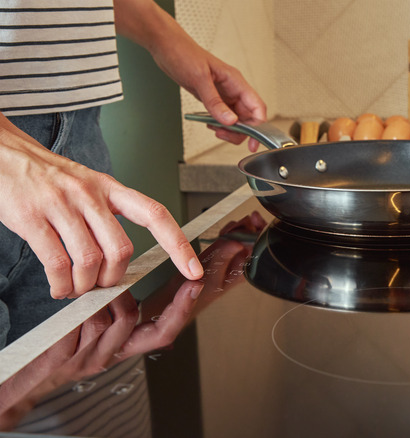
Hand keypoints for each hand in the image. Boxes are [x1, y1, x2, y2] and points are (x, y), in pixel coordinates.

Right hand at [0, 118, 203, 297]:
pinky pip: (56, 262)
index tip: (193, 269)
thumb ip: (106, 215)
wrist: (1, 152)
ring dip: (84, 285)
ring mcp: (61, 204)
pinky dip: (60, 283)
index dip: (178, 245)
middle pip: (121, 249)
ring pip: (90, 260)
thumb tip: (119, 258)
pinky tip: (58, 285)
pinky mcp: (31, 217)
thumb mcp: (86, 185)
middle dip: (113, 277)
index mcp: (109, 187)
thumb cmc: (44, 175)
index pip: (155, 215)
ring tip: (74, 287)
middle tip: (99, 285)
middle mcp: (90, 194)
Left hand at [114, 0, 266, 151]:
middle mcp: (233, 89)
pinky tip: (208, 123)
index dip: (258, 125)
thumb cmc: (183, 54)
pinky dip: (218, 123)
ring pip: (236, 119)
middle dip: (240, 131)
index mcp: (236, 82)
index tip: (253, 140)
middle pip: (248, 117)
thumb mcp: (200, 78)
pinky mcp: (213, 97)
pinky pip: (222, 115)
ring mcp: (223, 94)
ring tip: (214, 129)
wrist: (166, 48)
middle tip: (224, 135)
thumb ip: (215, 102)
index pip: (257, 107)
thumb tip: (229, 120)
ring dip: (228, 129)